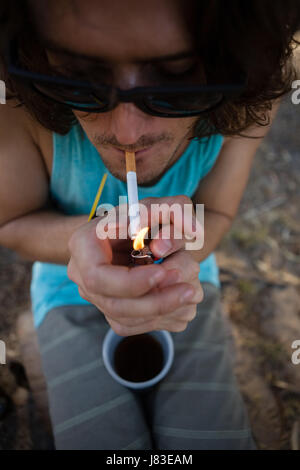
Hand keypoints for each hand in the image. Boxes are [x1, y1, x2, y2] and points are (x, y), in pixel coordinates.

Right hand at [67, 196, 202, 335]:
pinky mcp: (114, 314)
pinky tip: (180, 297)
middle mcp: (84, 275)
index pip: (98, 277)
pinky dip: (166, 315)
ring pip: (129, 321)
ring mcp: (97, 298)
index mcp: (85, 244)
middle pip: (114, 306)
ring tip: (191, 288)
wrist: (145, 237)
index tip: (163, 271)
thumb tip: (179, 237)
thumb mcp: (165, 206)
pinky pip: (139, 326)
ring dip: (166, 309)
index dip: (131, 282)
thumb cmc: (152, 219)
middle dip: (156, 301)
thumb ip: (175, 210)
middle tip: (188, 288)